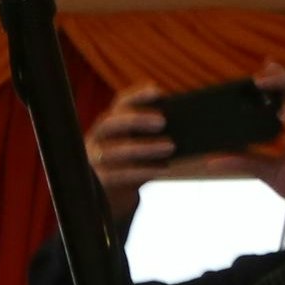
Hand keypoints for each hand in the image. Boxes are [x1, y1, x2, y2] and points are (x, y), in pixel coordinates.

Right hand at [86, 86, 168, 218]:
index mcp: (111, 122)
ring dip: (144, 147)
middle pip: (111, 123)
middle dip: (136, 120)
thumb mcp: (142, 143)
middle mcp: (98, 138)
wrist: (114, 192)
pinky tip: (163, 168)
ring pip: (114, 151)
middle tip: (163, 121)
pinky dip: (143, 170)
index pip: (120, 103)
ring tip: (171, 146)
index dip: (136, 96)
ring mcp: (94, 159)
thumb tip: (190, 124)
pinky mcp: (99, 180)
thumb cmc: (134, 160)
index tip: (157, 91)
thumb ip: (156, 133)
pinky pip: (119, 174)